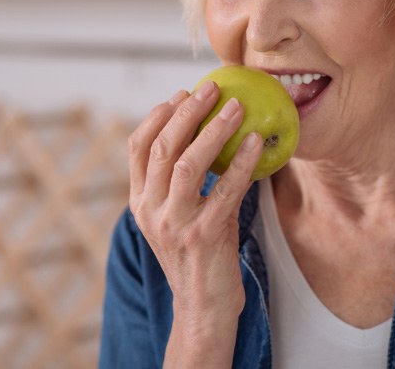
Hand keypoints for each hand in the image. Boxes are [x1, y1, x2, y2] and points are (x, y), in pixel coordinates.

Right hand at [128, 80, 262, 360]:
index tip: (180, 94)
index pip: (137, 147)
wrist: (201, 306)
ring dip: (214, 129)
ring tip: (235, 107)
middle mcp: (150, 209)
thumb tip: (200, 132)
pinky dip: (243, 162)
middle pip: (163, 147)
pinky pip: (226, 189)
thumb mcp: (172, 215)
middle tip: (209, 89)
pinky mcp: (204, 235)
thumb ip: (176, 180)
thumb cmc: (193, 251)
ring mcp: (175, 223)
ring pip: (189, 163)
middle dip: (186, 112)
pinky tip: (257, 142)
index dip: (157, 115)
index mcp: (138, 200)